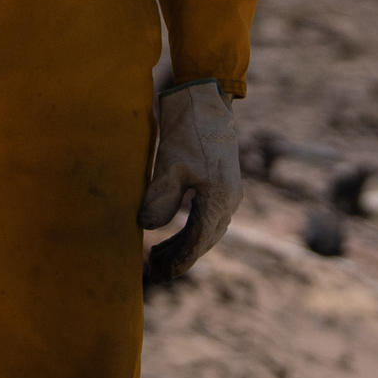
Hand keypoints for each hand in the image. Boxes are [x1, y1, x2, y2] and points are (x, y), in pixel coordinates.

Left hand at [141, 75, 242, 284]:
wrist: (207, 104)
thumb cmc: (186, 132)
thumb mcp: (168, 166)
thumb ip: (159, 199)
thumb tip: (148, 227)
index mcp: (218, 197)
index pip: (197, 240)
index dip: (177, 260)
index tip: (159, 273)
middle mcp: (229, 200)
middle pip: (204, 240)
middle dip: (179, 258)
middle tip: (153, 272)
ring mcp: (230, 194)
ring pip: (207, 232)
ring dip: (184, 246)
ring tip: (157, 257)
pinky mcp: (224, 187)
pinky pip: (209, 219)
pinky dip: (191, 232)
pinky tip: (171, 237)